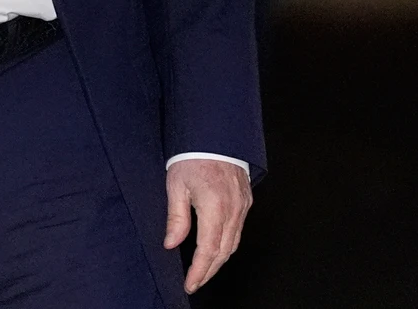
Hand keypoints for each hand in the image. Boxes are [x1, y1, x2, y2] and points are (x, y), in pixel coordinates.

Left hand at [163, 158, 252, 293]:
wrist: (216, 134)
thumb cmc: (193, 156)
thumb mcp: (176, 185)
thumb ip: (176, 217)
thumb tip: (172, 244)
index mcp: (214, 206)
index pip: (208, 249)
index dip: (199, 271)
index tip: (190, 284)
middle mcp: (233, 209)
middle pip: (224, 251)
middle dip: (209, 271)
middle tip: (194, 283)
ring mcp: (243, 205)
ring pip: (234, 243)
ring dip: (219, 260)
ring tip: (204, 271)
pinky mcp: (246, 201)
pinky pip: (239, 230)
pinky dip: (228, 245)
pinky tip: (217, 249)